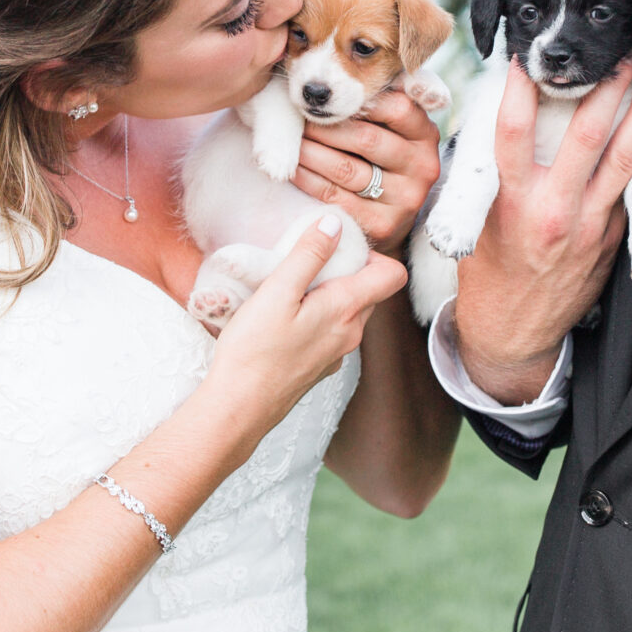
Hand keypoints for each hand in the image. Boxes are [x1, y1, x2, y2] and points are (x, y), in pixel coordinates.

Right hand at [208, 213, 408, 431]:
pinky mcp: (319, 366)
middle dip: (347, 271)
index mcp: (347, 310)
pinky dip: (317, 318)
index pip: (393, 275)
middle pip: (370, 292)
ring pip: (349, 313)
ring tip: (291, 289)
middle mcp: (350, 334)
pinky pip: (330, 333)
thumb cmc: (254, 351)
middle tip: (309, 263)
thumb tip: (335, 224)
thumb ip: (309, 255)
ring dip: (330, 295)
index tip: (341, 247)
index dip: (374, 254)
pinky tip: (284, 320)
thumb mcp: (277, 291)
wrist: (239, 408)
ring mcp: (336, 354)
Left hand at [291, 87, 442, 252]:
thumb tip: (378, 57)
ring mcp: (405, 199)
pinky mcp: (382, 225)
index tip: (331, 92)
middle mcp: (423, 167)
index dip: (361, 98)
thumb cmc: (382, 159)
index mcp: (426, 136)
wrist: (387, 216)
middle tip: (298, 115)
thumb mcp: (393, 127)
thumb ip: (388, 96)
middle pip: (366, 139)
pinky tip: (294, 167)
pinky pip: (335, 196)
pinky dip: (309, 179)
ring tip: (291, 139)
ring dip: (311, 151)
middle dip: (326, 125)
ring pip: (346, 168)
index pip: (398, 108)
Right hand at [455, 59, 631, 404]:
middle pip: (586, 138)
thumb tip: (509, 119)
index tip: (529, 54)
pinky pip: (628, 190)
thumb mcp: (478, 219)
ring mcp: (589, 226)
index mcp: (510, 203)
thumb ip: (496, 174)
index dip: (521, 89)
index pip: (513, 133)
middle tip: (623, 51)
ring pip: (623, 159)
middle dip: (607, 89)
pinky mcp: (610, 238)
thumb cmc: (489, 270)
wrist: (514, 333)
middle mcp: (553, 211)